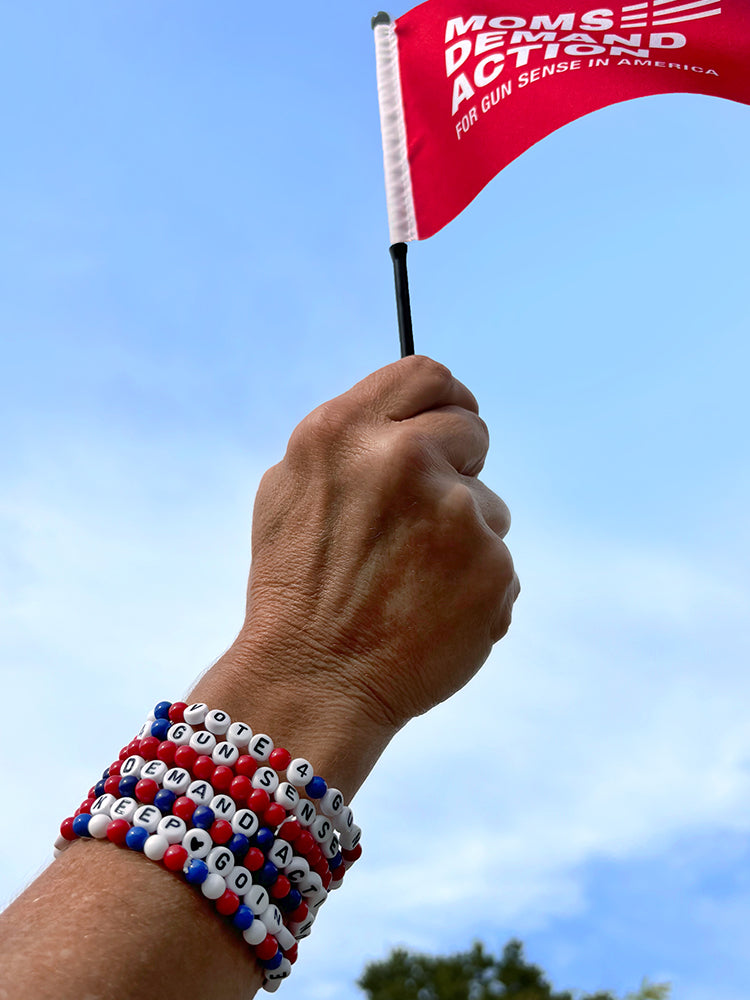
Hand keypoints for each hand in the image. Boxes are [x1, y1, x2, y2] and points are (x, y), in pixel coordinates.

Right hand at [239, 355, 518, 731]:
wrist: (313, 682)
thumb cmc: (295, 587)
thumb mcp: (290, 489)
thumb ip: (349, 441)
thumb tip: (406, 417)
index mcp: (344, 432)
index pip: (426, 374)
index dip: (445, 399)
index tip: (450, 426)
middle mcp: (403, 460)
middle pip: (471, 429)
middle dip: (458, 465)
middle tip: (428, 515)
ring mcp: (454, 513)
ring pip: (488, 505)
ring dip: (463, 535)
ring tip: (412, 583)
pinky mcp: (493, 566)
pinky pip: (498, 561)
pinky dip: (473, 585)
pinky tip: (431, 613)